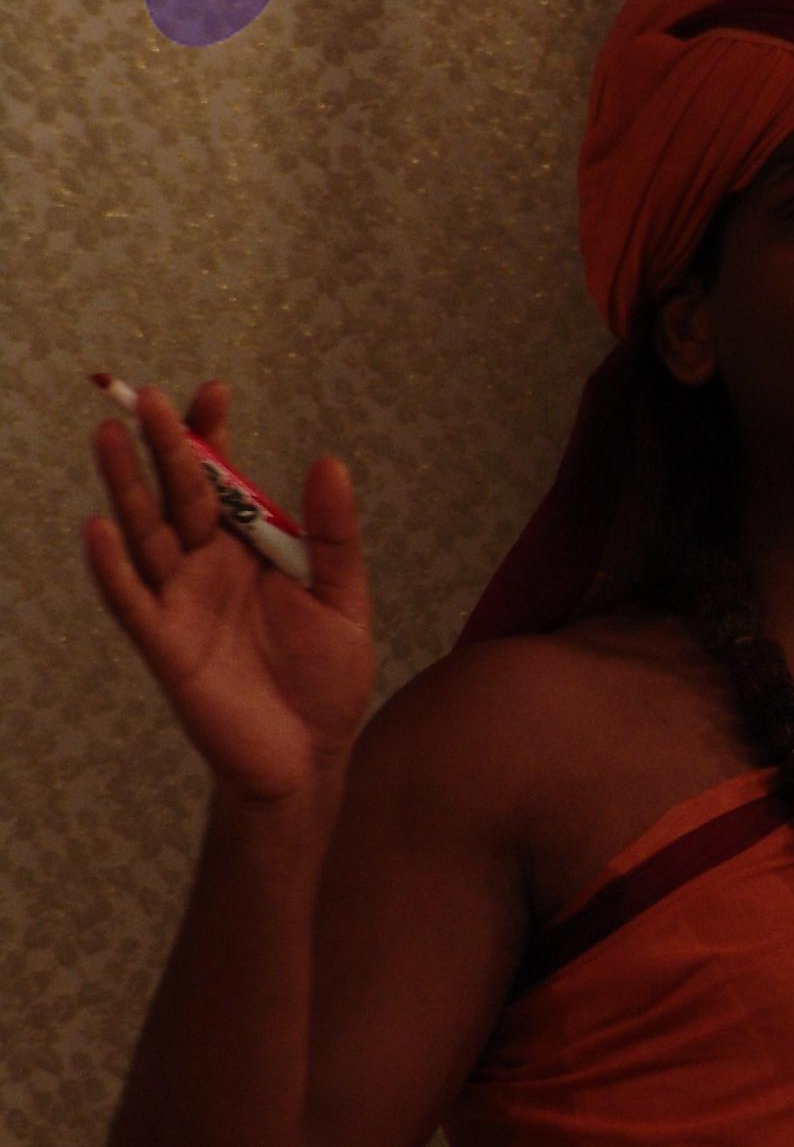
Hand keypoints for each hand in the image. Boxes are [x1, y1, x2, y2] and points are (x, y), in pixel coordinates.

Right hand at [82, 379, 370, 804]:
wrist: (310, 755)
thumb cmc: (324, 678)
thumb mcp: (342, 598)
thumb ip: (334, 535)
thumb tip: (329, 462)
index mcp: (248, 551)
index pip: (223, 481)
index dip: (213, 437)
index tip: (214, 391)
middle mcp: (205, 567)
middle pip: (177, 496)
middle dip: (164, 448)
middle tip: (149, 398)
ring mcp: (180, 602)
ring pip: (145, 534)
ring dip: (126, 488)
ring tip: (110, 434)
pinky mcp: (165, 645)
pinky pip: (132, 599)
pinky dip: (112, 566)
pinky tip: (98, 526)